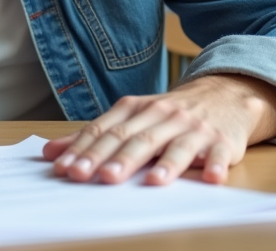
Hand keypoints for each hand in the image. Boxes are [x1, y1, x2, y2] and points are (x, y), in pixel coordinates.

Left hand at [42, 74, 275, 185]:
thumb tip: (50, 152)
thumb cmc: (169, 113)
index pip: (105, 130)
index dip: (84, 150)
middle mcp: (163, 115)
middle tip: (97, 176)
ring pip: (175, 146)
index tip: (65, 169)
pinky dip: (213, 165)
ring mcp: (193, 128)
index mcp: (137, 109)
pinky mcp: (221, 142)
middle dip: (115, 158)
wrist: (225, 94)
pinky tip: (208, 177)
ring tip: (149, 181)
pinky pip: (217, 155)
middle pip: (136, 139)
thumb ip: (93, 136)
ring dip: (163, 164)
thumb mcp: (131, 117)